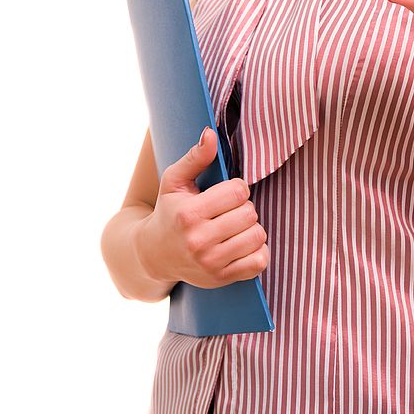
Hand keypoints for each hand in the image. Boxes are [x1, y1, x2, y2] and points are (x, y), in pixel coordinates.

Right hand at [133, 127, 269, 289]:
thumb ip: (194, 157)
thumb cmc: (168, 212)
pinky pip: (258, 262)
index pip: (238, 192)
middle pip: (250, 213)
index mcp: (188, 214)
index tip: (227, 192)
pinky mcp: (221, 279)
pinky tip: (243, 245)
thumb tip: (210, 134)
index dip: (237, 188)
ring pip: (257, 236)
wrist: (154, 254)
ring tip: (236, 227)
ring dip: (252, 228)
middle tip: (230, 211)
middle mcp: (199, 241)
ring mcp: (211, 263)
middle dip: (244, 208)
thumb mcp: (174, 181)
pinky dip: (257, 252)